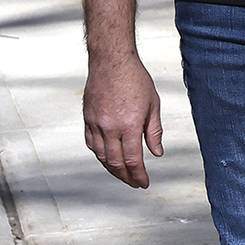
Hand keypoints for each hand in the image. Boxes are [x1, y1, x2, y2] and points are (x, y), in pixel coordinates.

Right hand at [83, 53, 163, 187]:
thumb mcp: (153, 105)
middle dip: (126, 177)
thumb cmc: (135, 79)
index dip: (139, 175)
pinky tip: (107, 158)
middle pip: (116, 162)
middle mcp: (110, 127)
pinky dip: (100, 154)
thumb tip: (156, 153)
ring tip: (123, 174)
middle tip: (134, 183)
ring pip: (101, 156)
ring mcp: (96, 124)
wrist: (111, 61)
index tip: (144, 183)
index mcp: (129, 125)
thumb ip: (154, 131)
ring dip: (112, 169)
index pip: (133, 160)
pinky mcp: (87, 118)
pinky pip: (91, 143)